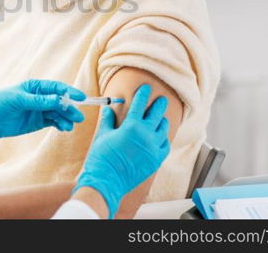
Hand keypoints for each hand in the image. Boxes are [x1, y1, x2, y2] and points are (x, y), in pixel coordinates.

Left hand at [0, 79, 85, 157]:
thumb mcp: (19, 100)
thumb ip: (39, 101)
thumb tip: (59, 100)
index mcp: (35, 86)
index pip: (56, 88)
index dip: (69, 92)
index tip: (81, 98)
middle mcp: (39, 97)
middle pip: (60, 101)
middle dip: (70, 108)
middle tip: (78, 117)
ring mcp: (39, 110)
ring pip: (58, 113)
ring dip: (65, 118)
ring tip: (70, 126)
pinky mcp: (37, 122)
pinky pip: (53, 122)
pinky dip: (60, 124)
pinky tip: (64, 128)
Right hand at [74, 84, 170, 217]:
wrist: (107, 180)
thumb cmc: (102, 157)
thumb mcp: (103, 134)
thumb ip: (108, 120)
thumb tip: (109, 109)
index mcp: (132, 126)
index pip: (140, 104)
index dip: (143, 94)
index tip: (146, 88)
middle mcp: (146, 135)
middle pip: (157, 114)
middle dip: (159, 104)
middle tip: (161, 99)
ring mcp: (153, 148)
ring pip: (163, 129)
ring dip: (162, 121)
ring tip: (161, 118)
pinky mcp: (156, 160)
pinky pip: (165, 145)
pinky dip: (164, 139)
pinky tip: (160, 137)